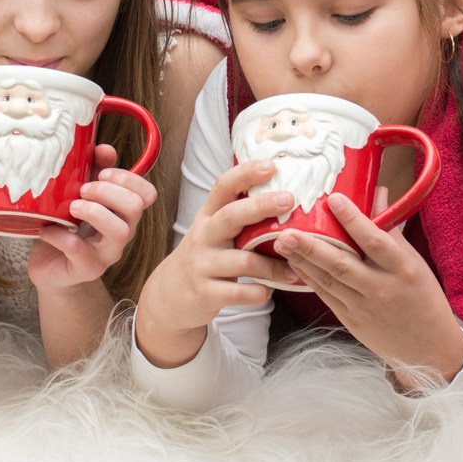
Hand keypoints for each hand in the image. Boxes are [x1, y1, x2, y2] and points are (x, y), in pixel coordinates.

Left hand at [28, 145, 159, 293]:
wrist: (50, 267)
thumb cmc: (66, 227)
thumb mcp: (80, 195)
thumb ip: (94, 171)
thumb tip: (105, 148)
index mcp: (123, 213)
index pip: (147, 194)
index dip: (128, 179)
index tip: (102, 173)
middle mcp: (122, 233)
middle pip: (136, 207)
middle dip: (108, 191)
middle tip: (83, 189)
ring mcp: (107, 254)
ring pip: (120, 231)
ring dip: (93, 212)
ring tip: (71, 207)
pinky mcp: (87, 269)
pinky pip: (79, 249)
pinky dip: (60, 235)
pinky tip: (47, 230)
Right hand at [133, 158, 295, 365]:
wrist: (169, 296)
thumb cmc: (204, 258)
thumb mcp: (212, 231)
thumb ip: (238, 216)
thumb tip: (284, 194)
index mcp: (208, 216)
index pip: (223, 187)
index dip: (246, 174)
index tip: (271, 165)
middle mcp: (204, 236)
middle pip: (230, 216)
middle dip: (261, 206)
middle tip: (289, 199)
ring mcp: (203, 265)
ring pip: (242, 260)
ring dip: (272, 265)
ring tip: (293, 268)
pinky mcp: (205, 293)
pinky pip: (237, 293)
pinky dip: (257, 293)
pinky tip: (269, 290)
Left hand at [275, 190, 462, 388]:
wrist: (428, 348)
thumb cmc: (423, 298)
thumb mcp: (414, 262)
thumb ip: (391, 229)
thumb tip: (377, 194)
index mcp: (403, 269)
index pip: (375, 240)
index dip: (353, 220)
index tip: (334, 199)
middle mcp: (382, 288)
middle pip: (342, 263)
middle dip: (311, 246)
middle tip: (287, 231)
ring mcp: (364, 307)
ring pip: (328, 280)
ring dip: (303, 261)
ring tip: (281, 244)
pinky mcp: (351, 320)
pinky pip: (326, 295)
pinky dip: (309, 279)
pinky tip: (295, 264)